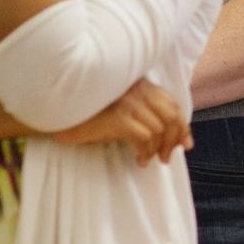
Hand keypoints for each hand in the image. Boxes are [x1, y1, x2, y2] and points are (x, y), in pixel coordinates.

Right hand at [53, 79, 192, 164]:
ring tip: (148, 160)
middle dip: (173, 139)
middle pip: (171, 115)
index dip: (182, 125)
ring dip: (157, 149)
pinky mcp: (118, 116)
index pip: (172, 103)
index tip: (185, 144)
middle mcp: (137, 88)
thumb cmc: (89, 115)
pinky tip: (138, 160)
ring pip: (159, 129)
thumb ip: (144, 114)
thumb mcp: (121, 109)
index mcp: (140, 83)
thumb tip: (172, 138)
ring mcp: (127, 101)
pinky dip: (145, 151)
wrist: (58, 115)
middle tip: (166, 157)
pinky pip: (144, 137)